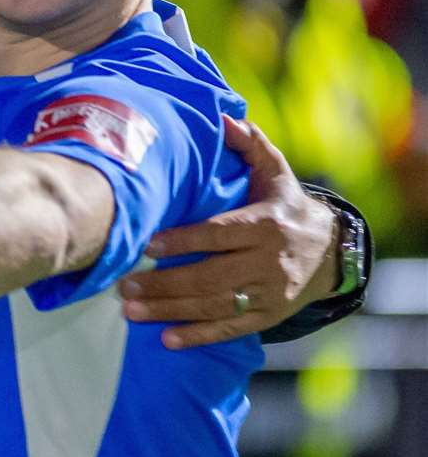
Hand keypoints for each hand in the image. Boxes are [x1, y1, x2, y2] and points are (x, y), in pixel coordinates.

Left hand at [120, 115, 337, 349]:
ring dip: (170, 310)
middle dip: (165, 283)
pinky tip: (167, 339)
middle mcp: (269, 262)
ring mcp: (270, 293)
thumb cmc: (287, 206)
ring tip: (131, 310)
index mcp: (267, 224)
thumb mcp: (275, 173)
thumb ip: (250, 146)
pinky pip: (232, 329)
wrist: (331, 251)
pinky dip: (199, 336)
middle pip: (211, 276)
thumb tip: (223, 116)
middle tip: (124, 285)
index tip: (147, 245)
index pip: (220, 233)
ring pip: (215, 305)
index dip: (184, 240)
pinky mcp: (269, 316)